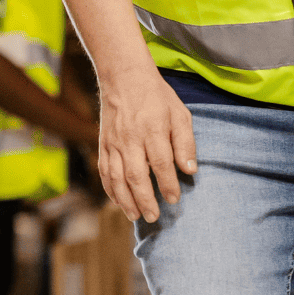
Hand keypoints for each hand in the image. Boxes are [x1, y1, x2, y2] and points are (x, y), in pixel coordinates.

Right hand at [96, 70, 196, 222]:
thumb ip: (185, 142)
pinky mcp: (103, 144)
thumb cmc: (156, 97)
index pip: (161, 163)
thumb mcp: (180, 114)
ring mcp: (114, 142)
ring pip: (117, 177)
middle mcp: (131, 138)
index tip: (174, 199)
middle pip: (136, 175)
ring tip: (135, 216)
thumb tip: (190, 170)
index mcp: (153, 130)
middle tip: (154, 216)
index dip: (168, 184)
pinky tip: (118, 201)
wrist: (124, 78)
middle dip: (145, 199)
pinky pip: (104, 171)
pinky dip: (110, 189)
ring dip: (126, 199)